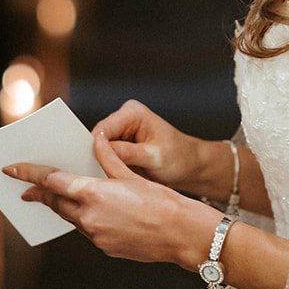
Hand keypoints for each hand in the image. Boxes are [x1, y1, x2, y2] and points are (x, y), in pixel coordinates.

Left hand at [5, 131, 219, 268]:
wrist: (182, 235)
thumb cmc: (161, 201)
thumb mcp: (131, 174)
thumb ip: (107, 158)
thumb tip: (94, 139)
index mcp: (94, 193)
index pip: (51, 181)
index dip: (28, 175)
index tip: (10, 170)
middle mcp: (89, 216)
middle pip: (56, 202)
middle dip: (42, 195)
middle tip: (28, 190)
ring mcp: (96, 235)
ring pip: (72, 217)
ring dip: (66, 206)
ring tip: (62, 198)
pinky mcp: (105, 247)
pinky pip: (88, 230)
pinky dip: (87, 219)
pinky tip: (95, 212)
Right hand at [92, 99, 214, 197]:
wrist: (189, 167)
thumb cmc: (180, 157)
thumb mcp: (154, 156)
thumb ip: (127, 152)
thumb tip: (101, 149)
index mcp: (132, 112)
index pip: (103, 129)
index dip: (98, 149)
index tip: (101, 166)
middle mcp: (123, 119)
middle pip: (98, 140)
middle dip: (104, 159)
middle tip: (115, 175)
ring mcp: (121, 134)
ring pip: (100, 151)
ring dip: (108, 165)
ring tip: (124, 175)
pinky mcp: (119, 147)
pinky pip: (106, 159)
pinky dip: (112, 169)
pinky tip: (124, 175)